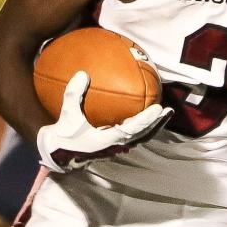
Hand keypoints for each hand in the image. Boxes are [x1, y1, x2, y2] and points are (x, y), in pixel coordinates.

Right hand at [36, 71, 172, 172]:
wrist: (58, 153)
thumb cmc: (64, 136)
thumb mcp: (67, 115)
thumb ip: (73, 94)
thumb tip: (82, 74)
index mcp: (108, 140)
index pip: (132, 130)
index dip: (146, 120)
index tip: (158, 109)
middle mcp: (115, 145)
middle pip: (143, 135)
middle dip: (157, 124)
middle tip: (168, 110)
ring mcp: (116, 146)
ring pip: (139, 137)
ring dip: (152, 126)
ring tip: (162, 112)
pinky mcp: (113, 144)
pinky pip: (132, 134)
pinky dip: (141, 125)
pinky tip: (143, 113)